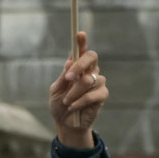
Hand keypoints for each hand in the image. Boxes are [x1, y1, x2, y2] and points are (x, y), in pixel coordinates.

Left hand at [49, 32, 107, 148]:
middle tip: (68, 77)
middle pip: (92, 57)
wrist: (65, 123)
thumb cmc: (59, 104)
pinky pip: (93, 94)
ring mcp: (97, 82)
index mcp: (76, 68)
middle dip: (80, 65)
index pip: (81, 51)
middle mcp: (89, 71)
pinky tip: (72, 106)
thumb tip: (68, 63)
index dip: (82, 42)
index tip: (79, 34)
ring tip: (66, 102)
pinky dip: (80, 101)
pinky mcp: (102, 95)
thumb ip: (63, 77)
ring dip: (74, 92)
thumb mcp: (55, 90)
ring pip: (89, 80)